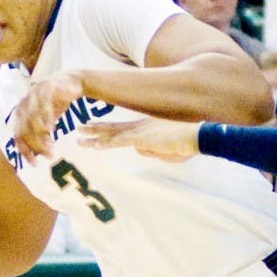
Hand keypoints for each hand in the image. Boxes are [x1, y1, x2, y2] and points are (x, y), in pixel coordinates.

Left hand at [12, 72, 83, 163]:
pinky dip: (46, 117)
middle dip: (35, 145)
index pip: (18, 135)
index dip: (25, 151)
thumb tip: (35, 155)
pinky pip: (44, 104)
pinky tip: (51, 128)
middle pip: (24, 128)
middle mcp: (25, 103)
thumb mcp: (47, 120)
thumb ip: (40, 134)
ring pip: (32, 118)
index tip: (35, 164)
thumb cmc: (58, 102)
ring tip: (51, 146)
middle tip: (49, 156)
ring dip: (40, 134)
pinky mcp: (47, 87)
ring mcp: (35, 94)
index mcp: (21, 112)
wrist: (72, 81)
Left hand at [79, 118, 201, 160]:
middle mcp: (140, 127)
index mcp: (146, 127)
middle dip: (95, 129)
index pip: (122, 127)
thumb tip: (139, 150)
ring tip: (79, 138)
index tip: (95, 127)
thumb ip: (151, 150)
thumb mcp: (166, 149)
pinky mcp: (141, 137)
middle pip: (112, 128)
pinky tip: (94, 146)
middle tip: (80, 128)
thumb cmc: (187, 141)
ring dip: (94, 138)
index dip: (108, 128)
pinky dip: (106, 143)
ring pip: (111, 134)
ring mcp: (139, 131)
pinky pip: (118, 141)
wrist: (197, 134)